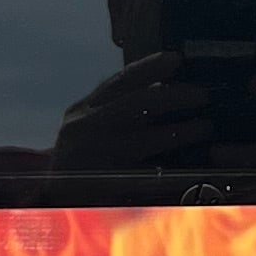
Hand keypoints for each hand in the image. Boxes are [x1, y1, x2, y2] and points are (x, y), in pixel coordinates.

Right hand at [50, 49, 216, 171]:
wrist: (51, 197)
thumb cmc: (82, 157)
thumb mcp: (89, 125)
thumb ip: (116, 107)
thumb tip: (162, 88)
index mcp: (83, 111)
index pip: (119, 82)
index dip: (149, 67)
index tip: (176, 58)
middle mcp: (85, 129)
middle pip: (135, 105)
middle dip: (173, 97)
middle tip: (202, 94)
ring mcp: (93, 158)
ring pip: (142, 141)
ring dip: (178, 132)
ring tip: (204, 127)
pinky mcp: (105, 186)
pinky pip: (142, 175)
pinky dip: (168, 168)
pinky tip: (189, 165)